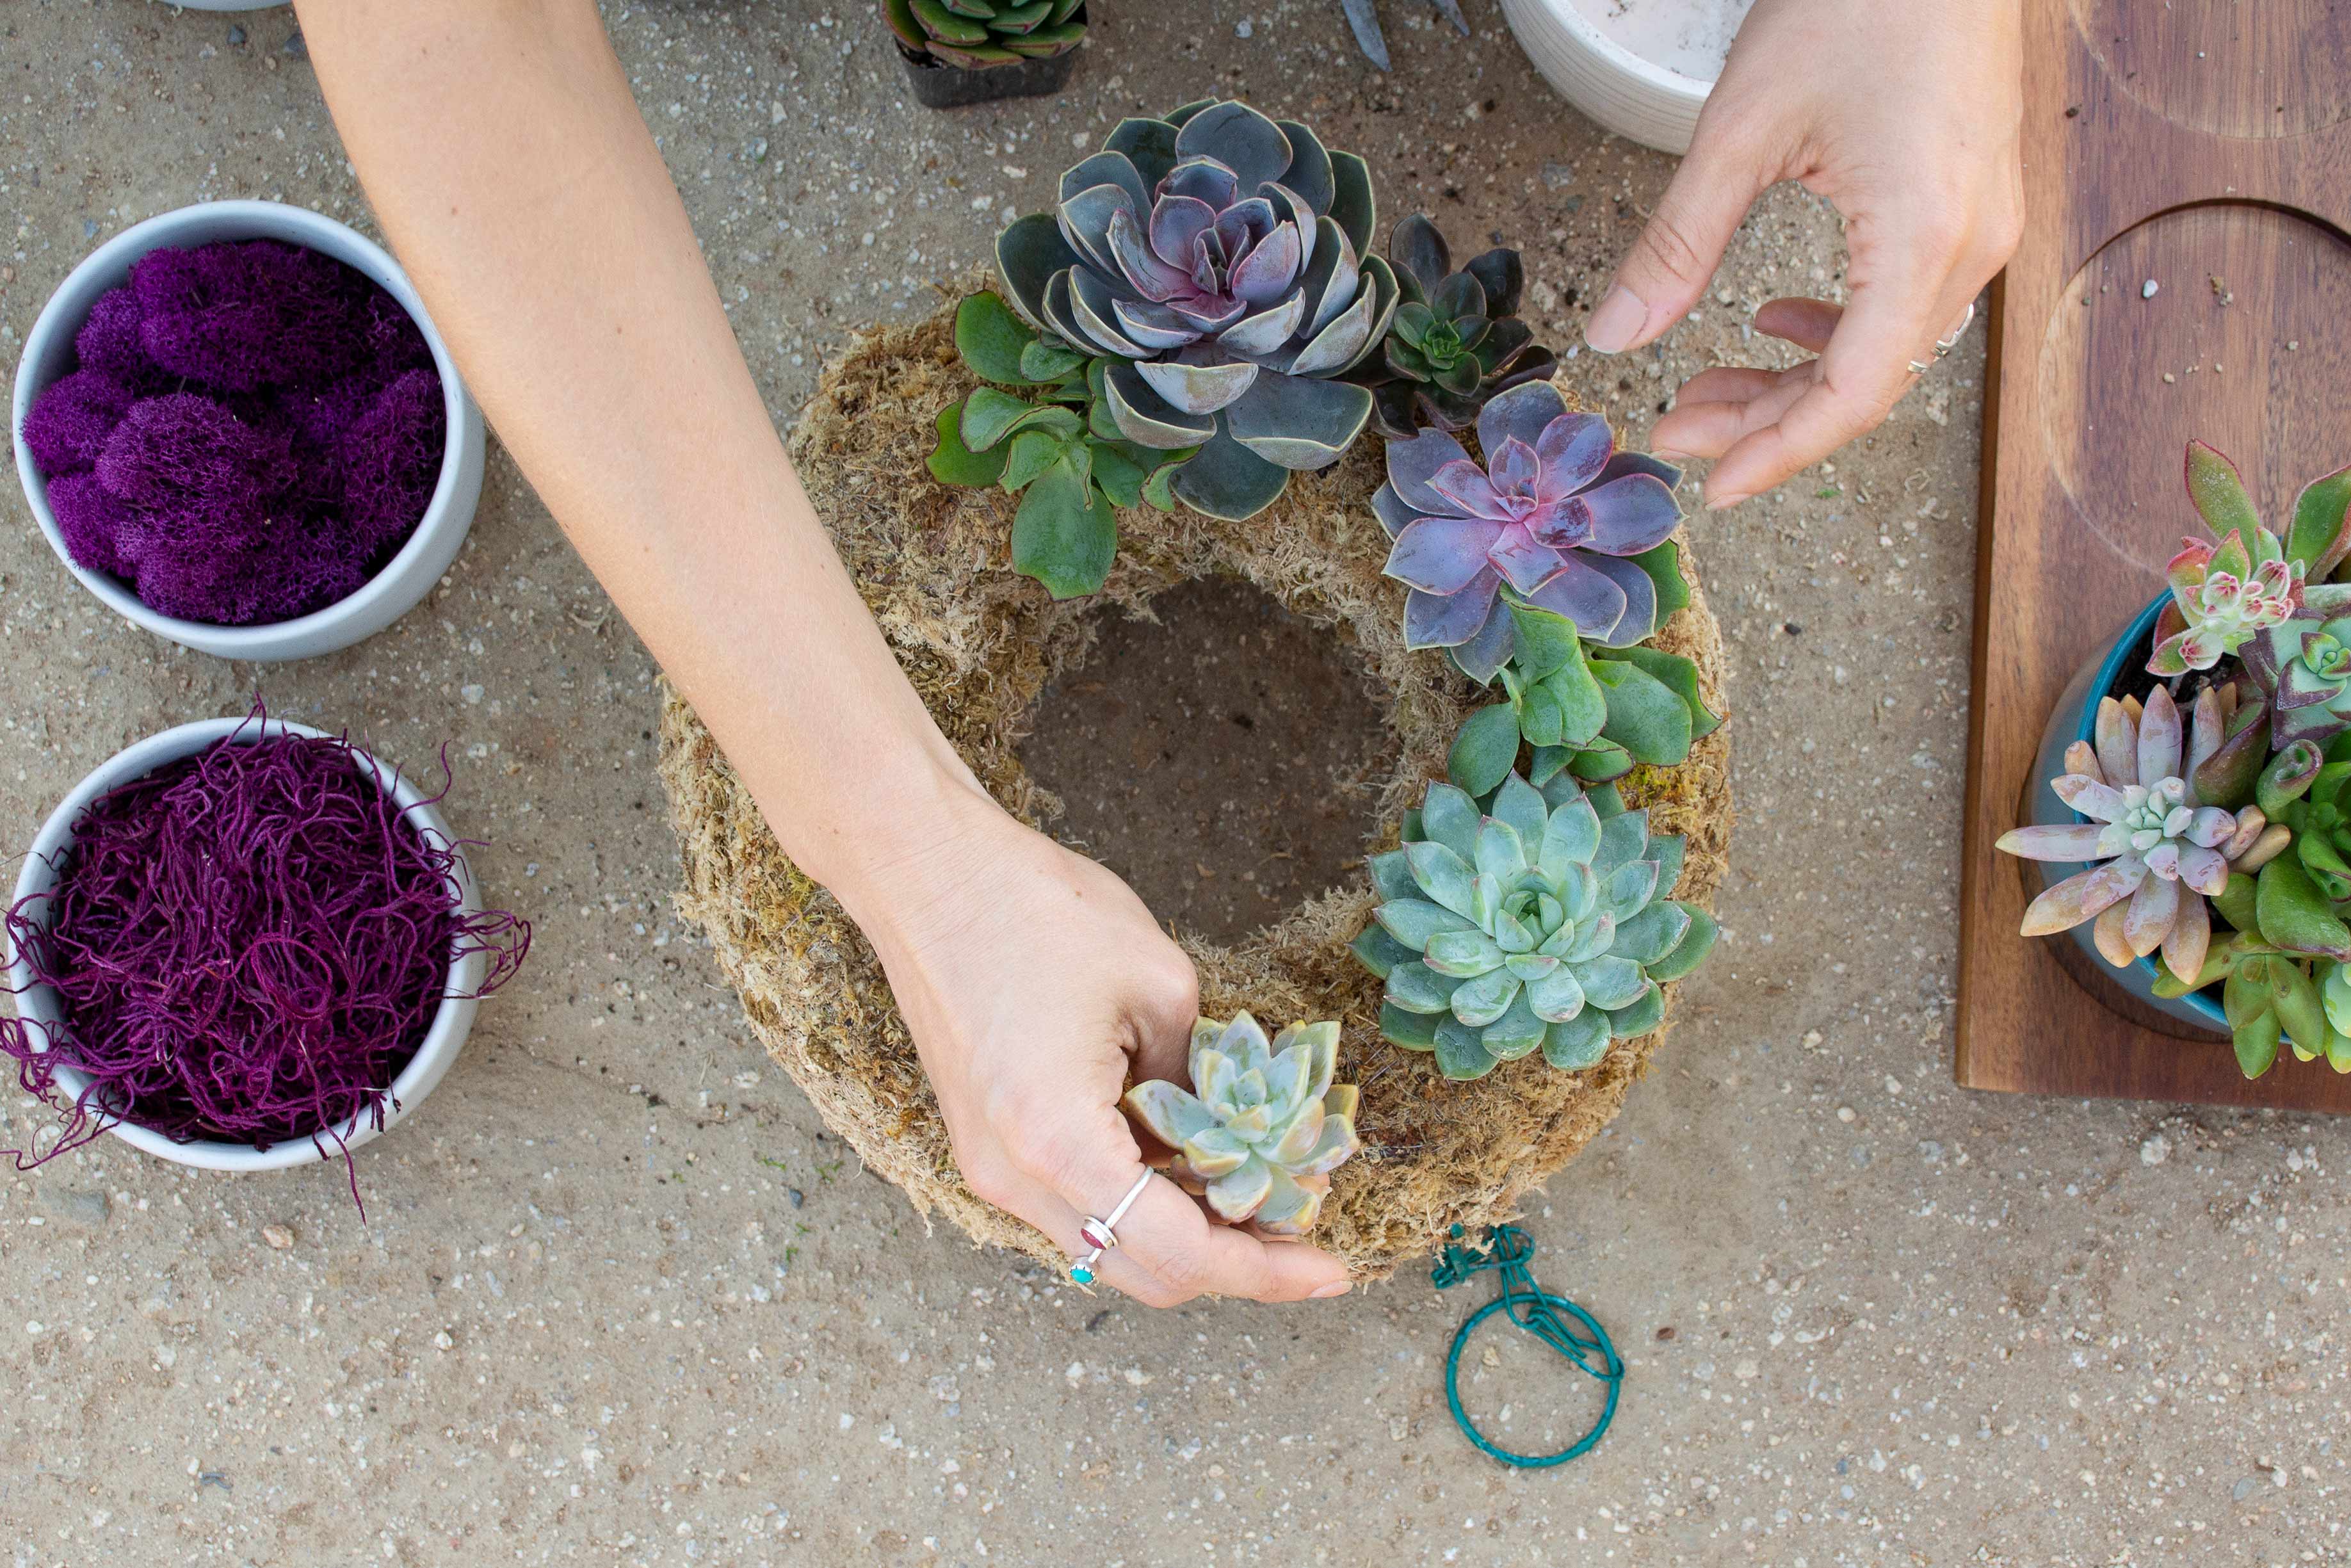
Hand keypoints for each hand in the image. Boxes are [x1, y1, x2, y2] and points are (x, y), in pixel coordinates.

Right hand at [845, 790, 1354, 1307]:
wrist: (926, 874)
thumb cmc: (1039, 910)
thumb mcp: (1162, 987)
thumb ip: (1203, 1084)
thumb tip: (1235, 1138)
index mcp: (1060, 1143)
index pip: (1179, 1252)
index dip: (1265, 1270)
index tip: (1331, 1269)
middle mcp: (1016, 1179)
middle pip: (1144, 1272)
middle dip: (1234, 1266)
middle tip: (1304, 1232)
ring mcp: (992, 1168)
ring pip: (1109, 1246)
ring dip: (1187, 1236)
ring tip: (1260, 1196)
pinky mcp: (986, 1146)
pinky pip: (1078, 1205)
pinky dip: (1142, 1202)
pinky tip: (1194, 1164)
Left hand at [1581, 0, 2024, 507]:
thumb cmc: (1860, 1)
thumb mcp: (1742, 127)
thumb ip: (1676, 243)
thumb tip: (1614, 336)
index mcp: (1922, 239)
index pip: (1852, 396)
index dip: (1778, 455)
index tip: (1710, 488)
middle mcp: (1971, 247)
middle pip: (1864, 384)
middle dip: (1763, 421)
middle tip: (1674, 430)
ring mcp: (1981, 227)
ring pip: (1881, 350)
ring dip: (1790, 380)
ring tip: (1703, 388)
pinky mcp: (1971, 205)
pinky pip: (1903, 305)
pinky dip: (1832, 330)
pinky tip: (1771, 320)